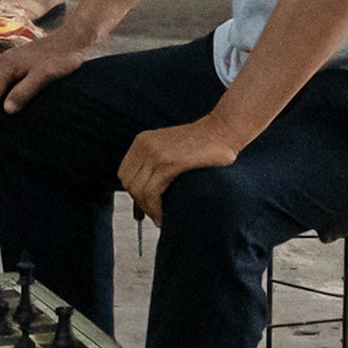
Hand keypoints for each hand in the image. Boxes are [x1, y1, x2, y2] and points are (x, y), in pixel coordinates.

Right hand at [0, 34, 88, 138]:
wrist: (74, 38)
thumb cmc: (62, 56)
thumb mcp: (44, 75)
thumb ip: (25, 91)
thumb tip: (7, 110)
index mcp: (7, 65)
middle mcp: (4, 62)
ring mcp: (11, 63)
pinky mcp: (19, 65)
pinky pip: (3, 85)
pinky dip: (0, 100)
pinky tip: (6, 110)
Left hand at [117, 116, 240, 224]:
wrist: (223, 131)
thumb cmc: (204, 142)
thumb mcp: (170, 146)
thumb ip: (156, 161)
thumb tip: (147, 189)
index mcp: (143, 141)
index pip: (125, 174)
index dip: (134, 191)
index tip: (145, 202)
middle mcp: (145, 145)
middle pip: (129, 183)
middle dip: (140, 202)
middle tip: (154, 213)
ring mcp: (155, 153)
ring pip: (138, 190)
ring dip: (148, 209)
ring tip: (160, 217)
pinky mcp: (168, 163)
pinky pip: (151, 192)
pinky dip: (155, 208)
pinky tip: (164, 215)